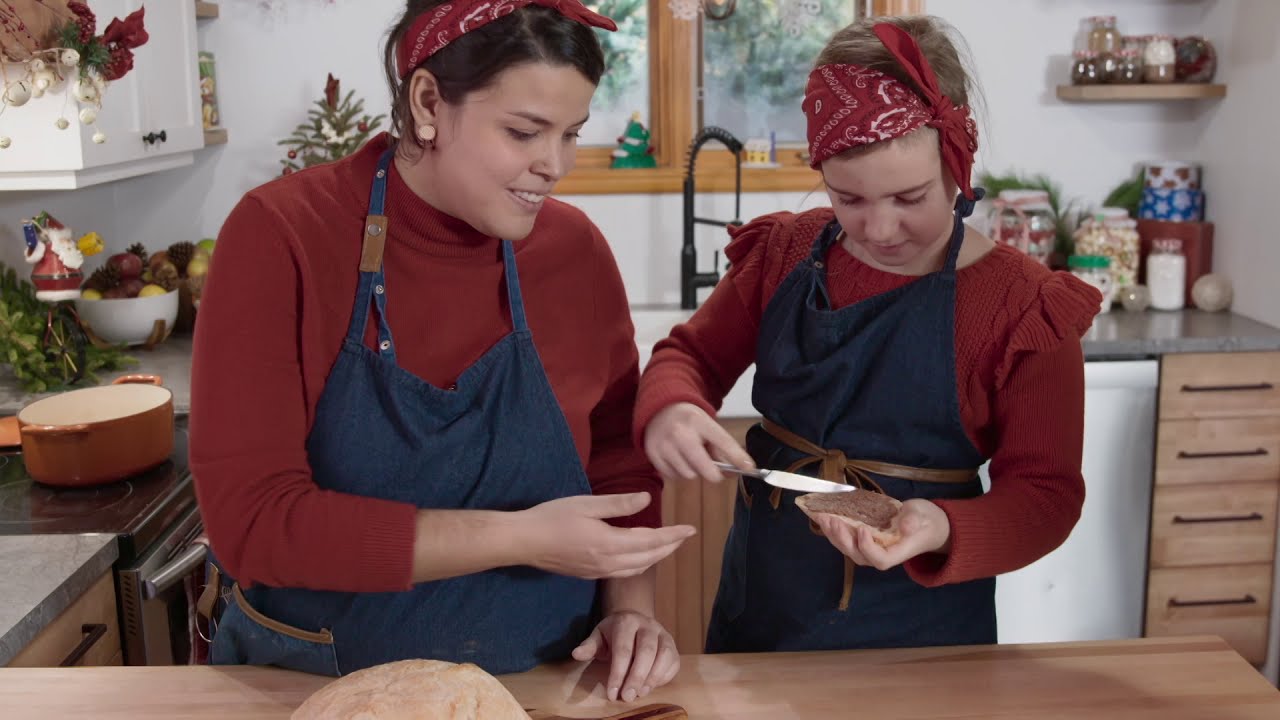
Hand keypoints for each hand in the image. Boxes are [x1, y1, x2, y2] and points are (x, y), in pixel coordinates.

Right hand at [518, 493, 694, 579]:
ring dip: (656, 558)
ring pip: (637, 569)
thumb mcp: (587, 504)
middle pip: (648, 558)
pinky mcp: (589, 574)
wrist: (524, 542)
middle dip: (669, 548)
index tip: (691, 529)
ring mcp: (598, 571)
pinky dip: (640, 565)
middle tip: (684, 536)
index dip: (673, 535)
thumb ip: (619, 504)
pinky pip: (624, 573)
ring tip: (668, 546)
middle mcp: (608, 563)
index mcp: (609, 543)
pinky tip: (640, 556)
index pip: (651, 541)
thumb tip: (646, 498)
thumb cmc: (552, 517)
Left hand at [572, 610, 679, 702]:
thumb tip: (576, 654)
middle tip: (627, 697)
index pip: (623, 649)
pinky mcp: (673, 645)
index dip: (618, 673)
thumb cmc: (614, 633)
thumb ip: (589, 646)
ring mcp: (663, 634)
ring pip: (664, 655)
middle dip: (636, 677)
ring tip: (640, 693)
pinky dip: (664, 677)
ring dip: (653, 677)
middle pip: (646, 651)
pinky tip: (651, 687)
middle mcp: (648, 626)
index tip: (611, 693)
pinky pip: (673, 662)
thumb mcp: (599, 636)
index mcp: (626, 622)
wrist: (634, 618)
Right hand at [643, 402, 754, 482]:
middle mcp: (680, 432)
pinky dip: (678, 473)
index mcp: (699, 421)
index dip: (737, 457)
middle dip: (713, 474)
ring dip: (694, 472)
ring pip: (688, 474)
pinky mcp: (652, 454)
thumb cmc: (690, 421)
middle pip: (703, 467)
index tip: (750, 469)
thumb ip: (722, 447)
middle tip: (715, 472)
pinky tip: (678, 459)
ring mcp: (664, 444)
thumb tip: (738, 471)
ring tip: (691, 458)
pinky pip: (673, 477)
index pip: (722, 441)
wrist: (659, 409)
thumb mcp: (708, 425)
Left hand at [812, 499, 951, 570]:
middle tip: (833, 520)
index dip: (868, 547)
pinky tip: (825, 516)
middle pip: (859, 556)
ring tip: (823, 517)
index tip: (863, 529)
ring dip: (834, 535)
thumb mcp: (923, 516)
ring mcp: (872, 548)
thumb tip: (906, 525)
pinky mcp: (865, 539)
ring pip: (849, 549)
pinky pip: (847, 539)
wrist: (928, 524)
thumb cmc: (927, 521)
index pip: (879, 560)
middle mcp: (882, 554)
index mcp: (898, 553)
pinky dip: (835, 529)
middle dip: (843, 540)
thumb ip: (914, 520)